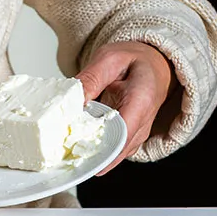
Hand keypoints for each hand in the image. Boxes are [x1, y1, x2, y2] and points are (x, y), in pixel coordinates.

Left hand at [75, 41, 176, 175]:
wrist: (154, 65)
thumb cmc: (135, 61)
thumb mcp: (109, 59)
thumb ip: (91, 78)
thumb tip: (71, 99)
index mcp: (140, 101)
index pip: (122, 133)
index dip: (100, 148)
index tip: (78, 152)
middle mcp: (142, 123)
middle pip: (115, 150)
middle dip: (89, 154)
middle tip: (62, 155)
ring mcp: (136, 133)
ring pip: (113, 154)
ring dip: (90, 155)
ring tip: (66, 152)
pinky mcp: (128, 137)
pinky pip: (111, 150)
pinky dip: (94, 150)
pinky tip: (75, 148)